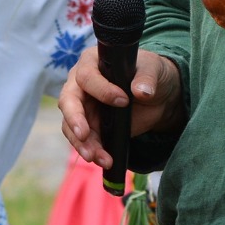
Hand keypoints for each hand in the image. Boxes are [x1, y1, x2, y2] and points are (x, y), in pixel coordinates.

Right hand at [59, 46, 183, 169]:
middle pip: (68, 101)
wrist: (156, 97)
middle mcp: (80, 84)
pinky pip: (83, 140)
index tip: (123, 101)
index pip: (86, 76)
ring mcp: (82, 107)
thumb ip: (146, 78)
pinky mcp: (89, 127)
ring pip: (71, 125)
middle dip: (75, 119)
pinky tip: (105, 161)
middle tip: (85, 134)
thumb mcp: (152, 70)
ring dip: (83, 143)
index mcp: (92, 63)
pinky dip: (93, 151)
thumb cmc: (149, 74)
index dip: (101, 89)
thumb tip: (142, 92)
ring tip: (100, 158)